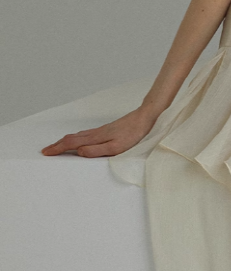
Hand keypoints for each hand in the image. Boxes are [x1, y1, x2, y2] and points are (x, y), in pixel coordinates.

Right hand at [40, 106, 159, 157]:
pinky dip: (75, 138)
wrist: (144, 117)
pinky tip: (78, 139)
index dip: (58, 148)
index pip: (72, 144)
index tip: (46, 152)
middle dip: (58, 145)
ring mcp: (101, 130)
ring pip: (78, 136)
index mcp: (96, 138)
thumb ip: (97, 150)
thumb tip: (79, 152)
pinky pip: (85, 134)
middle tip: (46, 150)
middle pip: (72, 138)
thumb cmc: (133, 134)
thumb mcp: (116, 147)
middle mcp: (96, 133)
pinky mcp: (107, 129)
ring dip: (65, 141)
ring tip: (58, 146)